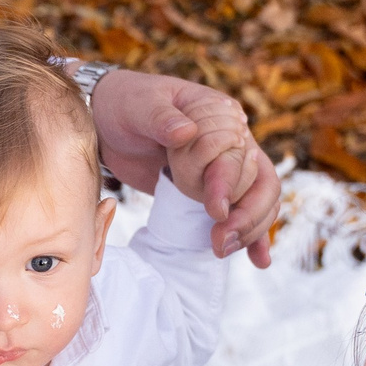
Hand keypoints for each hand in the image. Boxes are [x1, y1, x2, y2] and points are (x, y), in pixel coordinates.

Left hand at [88, 70, 280, 266]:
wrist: (106, 123)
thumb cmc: (124, 105)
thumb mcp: (137, 106)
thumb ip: (160, 118)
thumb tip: (187, 132)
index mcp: (220, 114)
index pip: (237, 153)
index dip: (228, 182)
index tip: (215, 209)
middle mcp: (232, 140)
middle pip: (259, 181)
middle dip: (244, 214)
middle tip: (220, 240)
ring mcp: (225, 167)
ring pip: (259, 200)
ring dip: (249, 229)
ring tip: (224, 250)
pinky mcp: (212, 190)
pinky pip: (242, 211)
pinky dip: (253, 236)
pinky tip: (259, 260)